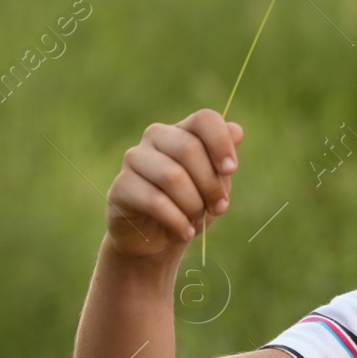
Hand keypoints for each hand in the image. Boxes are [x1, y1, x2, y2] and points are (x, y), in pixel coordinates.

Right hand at [105, 108, 242, 260]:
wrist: (158, 238)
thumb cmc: (191, 203)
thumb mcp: (216, 183)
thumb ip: (224, 158)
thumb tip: (237, 130)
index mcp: (183, 130)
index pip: (205, 119)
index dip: (221, 142)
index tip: (231, 170)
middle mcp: (155, 137)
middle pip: (189, 148)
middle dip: (211, 184)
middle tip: (219, 207)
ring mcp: (134, 159)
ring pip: (172, 175)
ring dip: (193, 204)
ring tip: (198, 219)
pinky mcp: (120, 187)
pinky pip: (154, 200)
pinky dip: (177, 220)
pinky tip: (185, 232)